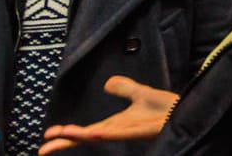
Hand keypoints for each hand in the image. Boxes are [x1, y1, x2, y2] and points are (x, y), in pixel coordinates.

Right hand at [39, 77, 177, 151]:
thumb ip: (124, 88)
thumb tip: (107, 83)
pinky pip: (124, 133)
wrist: (188, 109)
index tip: (47, 137)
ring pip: (101, 136)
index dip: (67, 135)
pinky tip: (94, 133)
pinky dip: (108, 133)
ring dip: (81, 136)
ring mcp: (131, 132)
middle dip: (66, 142)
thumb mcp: (140, 93)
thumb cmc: (165, 107)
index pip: (86, 131)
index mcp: (115, 125)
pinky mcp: (146, 130)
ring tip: (62, 135)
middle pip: (87, 137)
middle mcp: (120, 131)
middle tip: (43, 148)